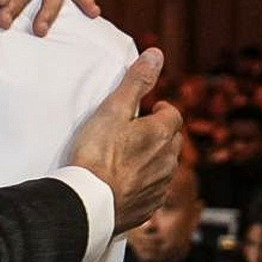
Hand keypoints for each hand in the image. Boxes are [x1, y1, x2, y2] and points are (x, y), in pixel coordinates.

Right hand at [67, 48, 183, 235]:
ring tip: (127, 158)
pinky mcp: (149, 207)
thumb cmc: (97, 153)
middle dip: (160, 134)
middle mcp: (168, 161)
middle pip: (172, 142)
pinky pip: (154, 191)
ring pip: (165, 167)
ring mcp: (160, 187)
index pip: (173, 115)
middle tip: (135, 132)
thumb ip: (136, 82)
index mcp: (161, 135)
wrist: (87, 201)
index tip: (146, 110)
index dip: (160, 110)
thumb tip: (156, 55)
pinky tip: (124, 183)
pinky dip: (144, 184)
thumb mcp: (113, 110)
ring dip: (153, 159)